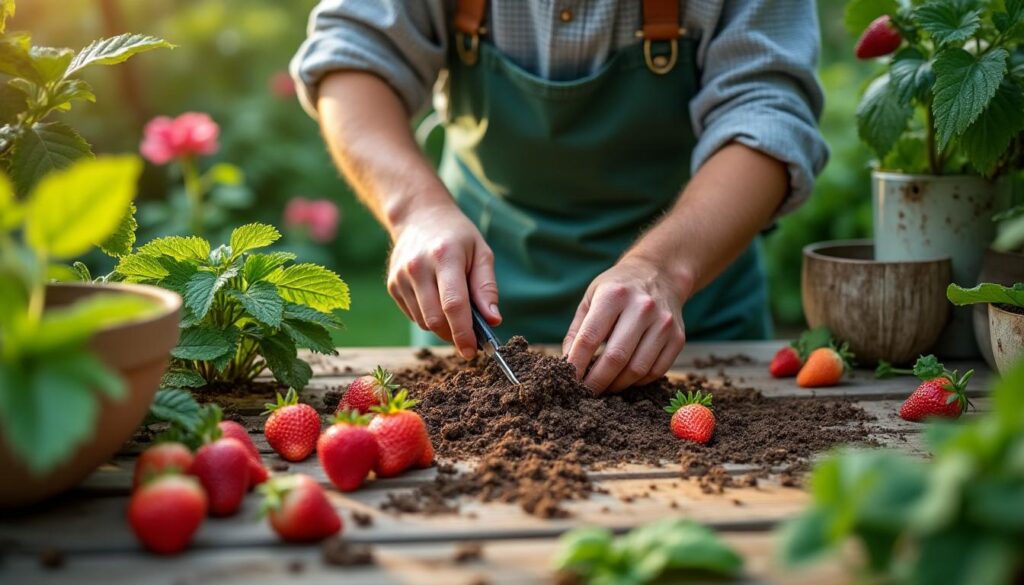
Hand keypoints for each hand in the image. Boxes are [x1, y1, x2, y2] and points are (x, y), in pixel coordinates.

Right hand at [387, 202, 499, 358]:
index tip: (472, 351)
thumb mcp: (481, 253)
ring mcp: (401, 277)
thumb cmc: (457, 236)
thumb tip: (493, 321)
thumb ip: (486, 288)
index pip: (453, 305)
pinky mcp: (392, 285)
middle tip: (470, 335)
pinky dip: (429, 317)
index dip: (463, 333)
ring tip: (454, 308)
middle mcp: (418, 267)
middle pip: (435, 319)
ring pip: (423, 322)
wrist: (419, 216)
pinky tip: (436, 298)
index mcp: (444, 257)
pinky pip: (413, 316)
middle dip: (454, 334)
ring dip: (442, 326)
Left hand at [562, 255, 687, 392]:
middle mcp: (642, 307)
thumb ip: (577, 331)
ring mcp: (663, 323)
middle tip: (585, 392)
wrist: (660, 274)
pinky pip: (656, 371)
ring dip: (617, 385)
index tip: (567, 380)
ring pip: (637, 369)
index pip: (589, 338)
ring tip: (605, 387)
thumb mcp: (591, 298)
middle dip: (596, 381)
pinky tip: (626, 378)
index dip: (576, 364)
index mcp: (614, 295)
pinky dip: (638, 382)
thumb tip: (567, 365)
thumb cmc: (618, 289)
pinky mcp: (678, 338)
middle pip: (616, 358)